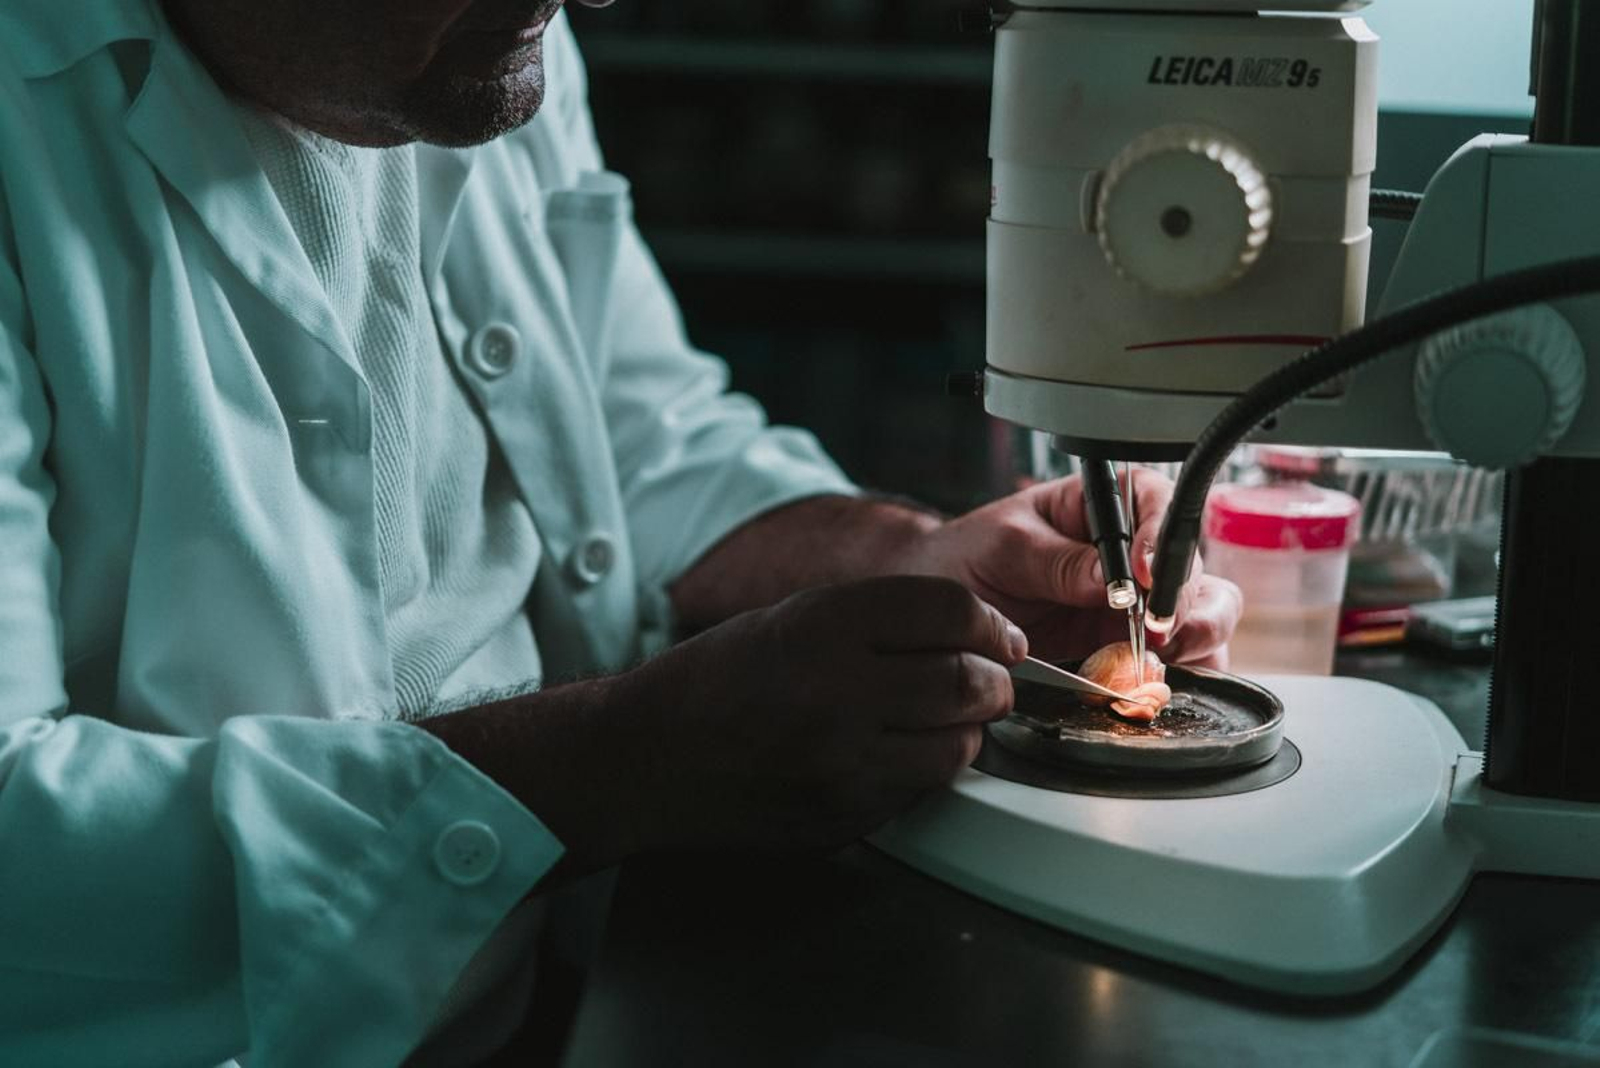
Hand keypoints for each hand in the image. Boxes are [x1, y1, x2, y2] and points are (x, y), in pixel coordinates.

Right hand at [612, 576, 1024, 854]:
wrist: (646, 758)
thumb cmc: (715, 680)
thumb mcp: (791, 617)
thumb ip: (878, 621)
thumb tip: (969, 631)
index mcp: (821, 624)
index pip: (947, 611)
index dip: (989, 624)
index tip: (1000, 636)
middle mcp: (835, 689)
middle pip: (965, 680)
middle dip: (995, 681)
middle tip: (993, 680)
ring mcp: (839, 760)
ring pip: (956, 746)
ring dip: (968, 731)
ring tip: (950, 719)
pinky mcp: (840, 814)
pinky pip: (918, 791)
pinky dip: (925, 770)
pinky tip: (900, 753)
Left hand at [901, 471, 1240, 667]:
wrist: (939, 617)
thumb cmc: (964, 562)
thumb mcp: (1001, 548)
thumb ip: (1056, 561)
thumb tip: (1111, 579)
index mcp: (1098, 506)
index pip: (1154, 500)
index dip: (1160, 534)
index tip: (1143, 571)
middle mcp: (1129, 553)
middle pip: (1190, 562)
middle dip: (1184, 597)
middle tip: (1154, 628)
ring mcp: (1137, 604)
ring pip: (1205, 611)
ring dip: (1197, 636)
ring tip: (1159, 657)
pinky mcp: (1133, 651)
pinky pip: (1183, 662)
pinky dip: (1182, 675)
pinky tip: (1151, 683)